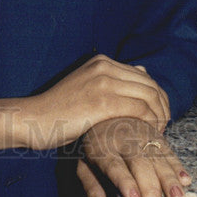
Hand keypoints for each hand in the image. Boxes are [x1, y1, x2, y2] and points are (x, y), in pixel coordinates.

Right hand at [20, 55, 169, 150]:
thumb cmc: (60, 110)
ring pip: (149, 96)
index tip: (158, 118)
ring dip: (159, 117)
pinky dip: (149, 123)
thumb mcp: (87, 86)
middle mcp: (104, 66)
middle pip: (150, 85)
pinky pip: (140, 109)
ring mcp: (103, 81)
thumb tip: (143, 71)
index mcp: (101, 61)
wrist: (34, 118)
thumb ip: (113, 78)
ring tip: (155, 133)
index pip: (144, 76)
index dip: (157, 98)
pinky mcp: (102, 101)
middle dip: (162, 108)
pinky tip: (146, 135)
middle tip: (161, 128)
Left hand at [76, 117, 190, 196]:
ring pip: (157, 157)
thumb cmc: (95, 147)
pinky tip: (185, 181)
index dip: (126, 183)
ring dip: (169, 180)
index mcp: (102, 148)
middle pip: (139, 165)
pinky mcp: (156, 133)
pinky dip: (177, 166)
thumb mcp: (84, 165)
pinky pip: (168, 150)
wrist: (108, 111)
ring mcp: (141, 135)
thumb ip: (92, 190)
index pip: (114, 166)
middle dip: (149, 192)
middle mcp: (123, 140)